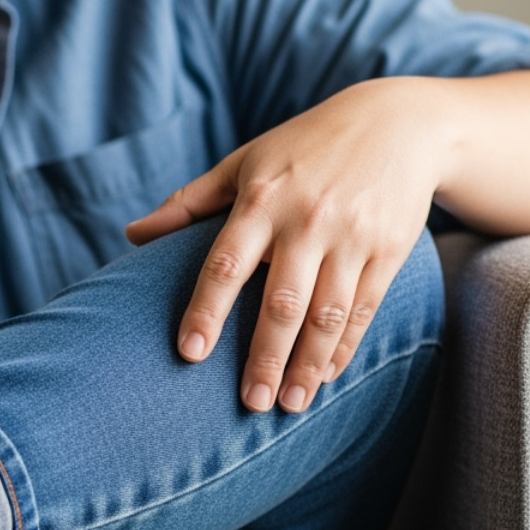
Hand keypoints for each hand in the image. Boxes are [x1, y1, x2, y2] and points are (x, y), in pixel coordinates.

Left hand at [126, 77, 441, 413]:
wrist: (398, 124)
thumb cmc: (303, 146)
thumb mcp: (243, 162)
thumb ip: (188, 203)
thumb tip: (131, 236)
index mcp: (262, 197)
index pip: (226, 263)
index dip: (207, 310)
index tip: (189, 353)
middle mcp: (308, 219)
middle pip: (283, 301)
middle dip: (265, 357)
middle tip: (251, 402)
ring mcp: (352, 237)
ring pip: (327, 314)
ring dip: (308, 365)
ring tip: (289, 406)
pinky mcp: (388, 250)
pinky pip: (363, 309)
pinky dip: (343, 347)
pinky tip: (324, 376)